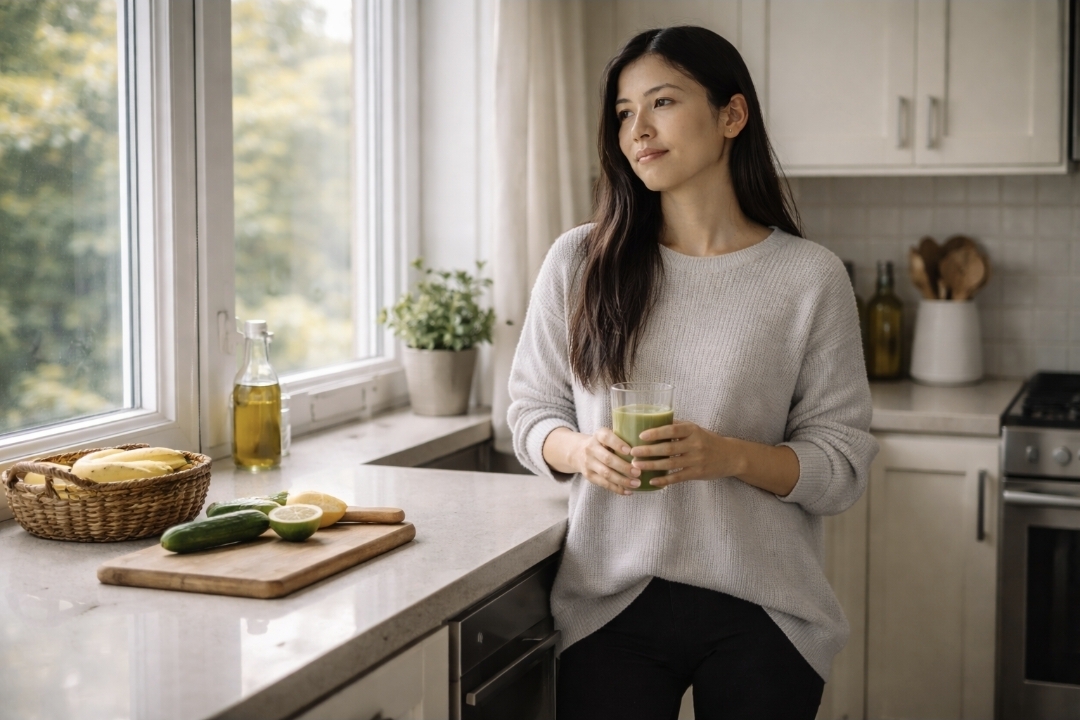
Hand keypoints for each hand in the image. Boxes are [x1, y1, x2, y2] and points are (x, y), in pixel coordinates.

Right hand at [554, 427, 639, 495]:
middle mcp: (591, 448)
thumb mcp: (607, 436)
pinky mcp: (589, 476)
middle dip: (624, 467)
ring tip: (637, 483)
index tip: (630, 451)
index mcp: (598, 435)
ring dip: (622, 480)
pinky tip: (629, 491)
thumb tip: (646, 448)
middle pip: (607, 459)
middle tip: (638, 472)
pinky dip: (617, 489)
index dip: (618, 444)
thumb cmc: (602, 443)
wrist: (578, 452)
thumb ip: (622, 439)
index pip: (606, 437)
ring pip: (606, 474)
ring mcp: (589, 463)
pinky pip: (604, 484)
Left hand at [630, 421, 799, 494]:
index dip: (656, 432)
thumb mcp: (695, 429)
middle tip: (633, 452)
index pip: (672, 429)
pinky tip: (652, 481)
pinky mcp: (697, 473)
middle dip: (649, 451)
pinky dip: (664, 480)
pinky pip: (678, 478)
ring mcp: (697, 460)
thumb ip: (676, 427)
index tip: (641, 436)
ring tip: (636, 466)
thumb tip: (652, 421)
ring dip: (652, 465)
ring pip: (670, 464)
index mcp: (693, 430)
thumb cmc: (707, 440)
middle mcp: (695, 444)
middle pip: (668, 448)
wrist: (731, 456)